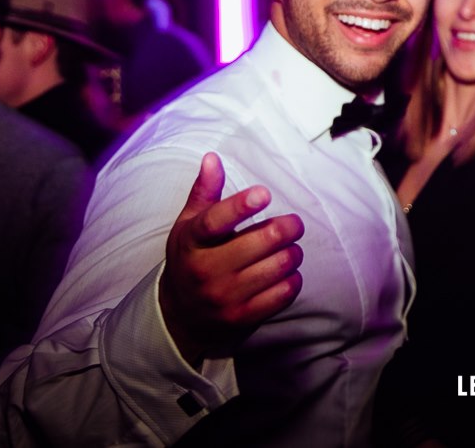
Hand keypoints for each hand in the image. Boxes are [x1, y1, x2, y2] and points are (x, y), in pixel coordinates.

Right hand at [159, 153, 304, 365]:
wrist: (180, 316)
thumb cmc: (191, 259)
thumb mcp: (188, 226)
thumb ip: (204, 192)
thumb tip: (212, 158)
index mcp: (191, 242)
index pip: (214, 222)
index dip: (240, 206)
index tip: (264, 193)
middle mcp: (205, 270)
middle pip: (262, 240)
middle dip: (289, 226)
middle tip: (293, 224)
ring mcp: (224, 297)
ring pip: (280, 264)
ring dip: (294, 252)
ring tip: (289, 248)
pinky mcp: (242, 317)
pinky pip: (284, 292)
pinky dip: (293, 278)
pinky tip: (286, 273)